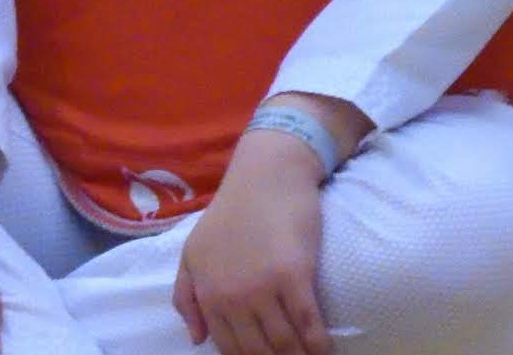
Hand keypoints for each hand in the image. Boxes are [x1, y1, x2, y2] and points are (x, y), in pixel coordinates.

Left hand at [174, 130, 330, 354]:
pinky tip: (326, 351)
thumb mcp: (192, 252)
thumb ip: (186, 296)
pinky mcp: (295, 277)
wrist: (266, 175)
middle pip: (259, 351)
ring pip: (285, 344)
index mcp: (208, 294)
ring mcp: (264, 289)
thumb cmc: (230, 212)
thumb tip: (198, 340)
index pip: (229, 348)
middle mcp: (232, 297)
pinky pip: (309, 326)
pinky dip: (319, 346)